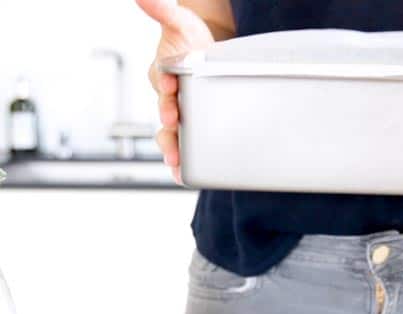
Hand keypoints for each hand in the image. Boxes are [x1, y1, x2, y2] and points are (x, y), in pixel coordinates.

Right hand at [136, 0, 213, 182]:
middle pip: (165, 118)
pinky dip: (185, 164)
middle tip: (173, 133)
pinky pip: (186, 148)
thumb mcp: (181, 23)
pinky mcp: (195, 127)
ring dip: (173, 150)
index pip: (162, 82)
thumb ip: (164, 12)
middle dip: (167, 128)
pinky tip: (185, 177)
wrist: (210, 54)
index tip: (171, 90)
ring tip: (177, 164)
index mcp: (167, 75)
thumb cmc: (192, 41)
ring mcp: (182, 116)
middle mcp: (172, 99)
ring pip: (172, 137)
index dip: (165, 87)